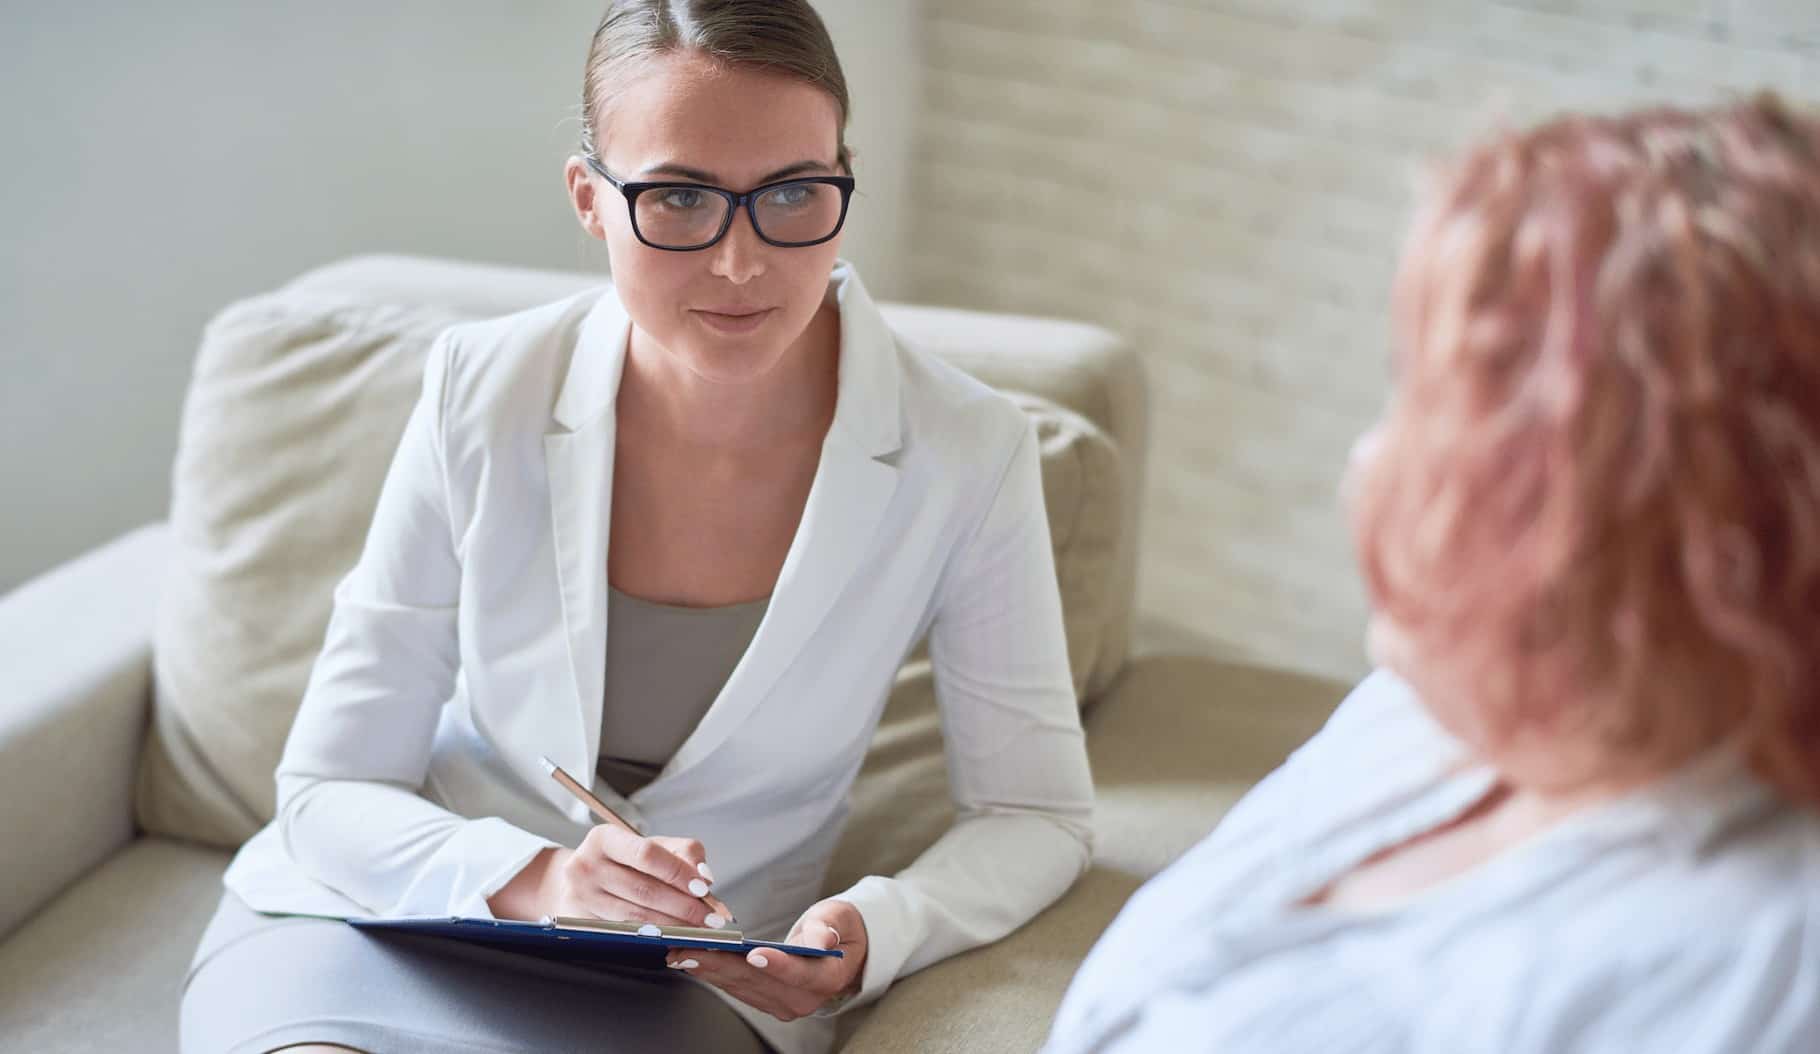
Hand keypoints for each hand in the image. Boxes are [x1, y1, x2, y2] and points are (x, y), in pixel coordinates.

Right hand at [493, 825, 726, 927]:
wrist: (577, 880)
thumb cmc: (621, 861)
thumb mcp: (650, 845)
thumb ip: (682, 854)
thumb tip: (705, 877)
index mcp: (604, 838)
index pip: (647, 854)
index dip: (678, 873)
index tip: (703, 889)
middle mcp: (586, 866)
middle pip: (644, 890)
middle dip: (684, 907)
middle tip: (712, 918)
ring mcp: (581, 897)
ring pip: (636, 917)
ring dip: (674, 926)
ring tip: (700, 929)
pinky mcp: (582, 923)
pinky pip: (626, 932)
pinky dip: (655, 936)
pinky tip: (675, 936)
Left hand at [665, 898, 866, 1020]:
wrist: (839, 949)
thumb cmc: (838, 929)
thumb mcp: (838, 919)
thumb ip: (827, 929)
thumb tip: (820, 941)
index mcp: (826, 978)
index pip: (800, 974)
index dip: (777, 964)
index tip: (753, 953)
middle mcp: (803, 999)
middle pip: (759, 981)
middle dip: (722, 964)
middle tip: (693, 949)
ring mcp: (782, 1003)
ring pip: (741, 986)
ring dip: (709, 970)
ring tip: (682, 953)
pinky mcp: (765, 1000)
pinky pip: (736, 988)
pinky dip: (713, 973)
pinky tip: (692, 960)